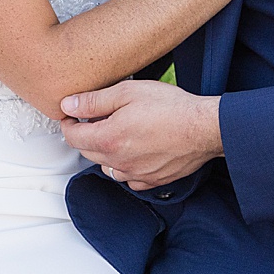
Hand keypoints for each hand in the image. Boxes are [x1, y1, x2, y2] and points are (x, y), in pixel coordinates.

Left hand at [58, 80, 221, 190]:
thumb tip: (69, 105)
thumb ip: (93, 101)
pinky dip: (125, 167)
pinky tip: (135, 151)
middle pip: (87, 152)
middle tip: (95, 118)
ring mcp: (136, 174)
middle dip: (86, 135)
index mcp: (108, 140)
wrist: (204, 127)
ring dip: (105, 152)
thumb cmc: (171, 108)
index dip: (68, 123)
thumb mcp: (127, 92)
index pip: (72, 137)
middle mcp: (118, 162)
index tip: (71, 114)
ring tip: (117, 133)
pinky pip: (129, 178)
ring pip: (107, 167)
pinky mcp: (153, 180)